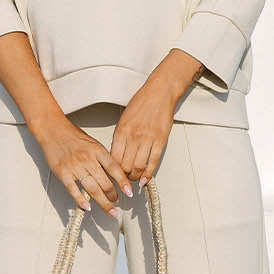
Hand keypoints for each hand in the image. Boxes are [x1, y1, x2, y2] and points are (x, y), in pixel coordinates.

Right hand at [35, 115, 131, 215]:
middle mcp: (88, 159)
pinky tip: (88, 207)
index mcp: (98, 150)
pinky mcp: (63, 173)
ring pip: (92, 189)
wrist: (53, 130)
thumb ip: (103, 158)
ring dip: (103, 202)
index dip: (123, 182)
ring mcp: (75, 167)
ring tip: (110, 209)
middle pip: (105, 183)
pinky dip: (81, 200)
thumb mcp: (93, 144)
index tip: (129, 192)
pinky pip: (73, 190)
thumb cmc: (73, 137)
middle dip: (113, 196)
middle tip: (116, 202)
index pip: (114, 169)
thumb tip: (115, 174)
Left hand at [111, 51, 203, 183]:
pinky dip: (149, 174)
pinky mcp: (160, 140)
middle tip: (123, 180)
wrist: (159, 93)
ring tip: (134, 179)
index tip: (113, 175)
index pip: (113, 158)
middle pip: (125, 166)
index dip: (112, 171)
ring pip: (139, 167)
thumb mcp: (123, 119)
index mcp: (121, 131)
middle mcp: (133, 136)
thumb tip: (116, 155)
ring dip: (135, 177)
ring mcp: (147, 139)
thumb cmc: (141, 103)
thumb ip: (120, 136)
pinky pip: (153, 162)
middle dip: (123, 177)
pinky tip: (145, 180)